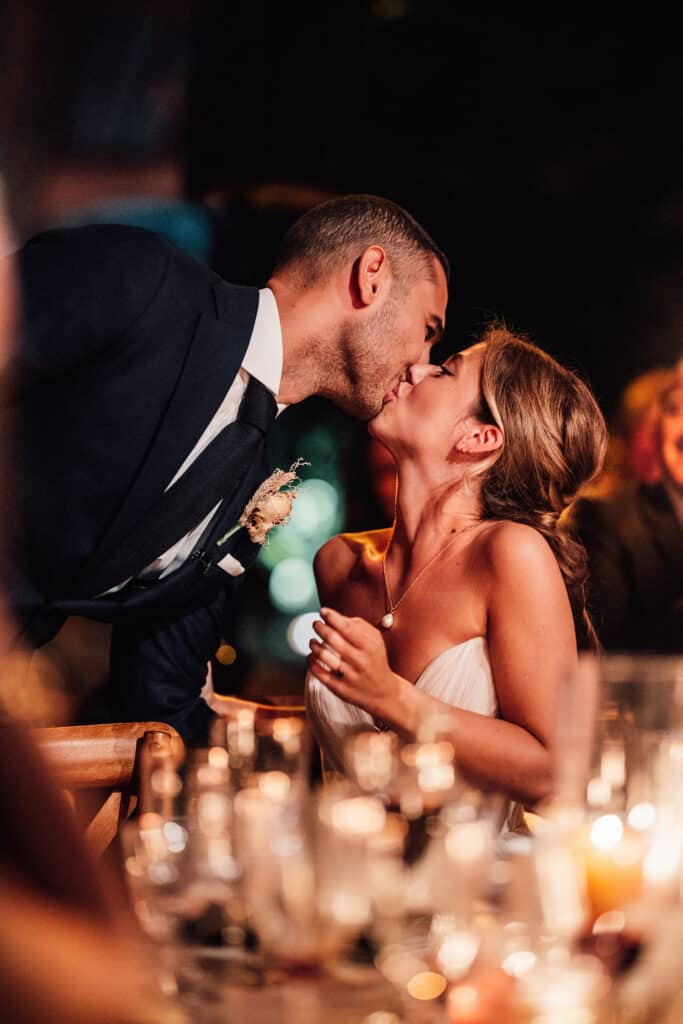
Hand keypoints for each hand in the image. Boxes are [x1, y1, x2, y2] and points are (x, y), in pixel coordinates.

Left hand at [307, 607, 411, 727]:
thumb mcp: (376, 641)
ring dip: (314, 645)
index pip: (347, 628)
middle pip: (333, 640)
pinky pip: (320, 674)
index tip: (323, 612)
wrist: (384, 692)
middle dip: (320, 628)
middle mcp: (361, 661)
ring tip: (313, 641)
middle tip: (316, 624)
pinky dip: (312, 662)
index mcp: (370, 647)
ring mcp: (350, 676)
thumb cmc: (375, 661)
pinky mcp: (341, 689)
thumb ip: (359, 626)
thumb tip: (336, 617)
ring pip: (324, 656)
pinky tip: (311, 656)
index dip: (332, 617)